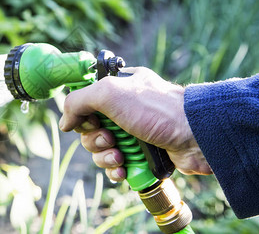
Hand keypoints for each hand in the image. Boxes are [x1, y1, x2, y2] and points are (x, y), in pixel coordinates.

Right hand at [59, 67, 211, 181]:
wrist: (194, 135)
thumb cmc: (155, 108)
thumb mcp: (109, 93)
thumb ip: (78, 101)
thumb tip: (64, 122)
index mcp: (117, 89)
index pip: (85, 102)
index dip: (82, 115)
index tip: (90, 120)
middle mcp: (123, 110)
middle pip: (90, 130)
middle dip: (95, 140)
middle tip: (110, 139)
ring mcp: (132, 133)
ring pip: (101, 150)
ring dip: (105, 157)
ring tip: (121, 157)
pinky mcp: (141, 154)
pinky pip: (116, 165)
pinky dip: (116, 169)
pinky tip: (124, 169)